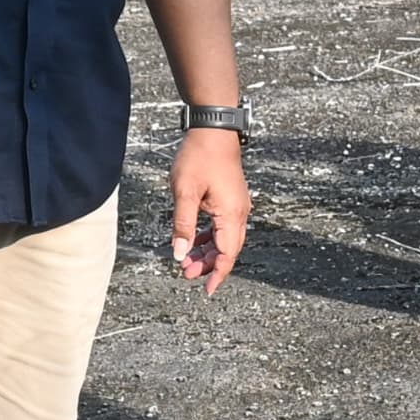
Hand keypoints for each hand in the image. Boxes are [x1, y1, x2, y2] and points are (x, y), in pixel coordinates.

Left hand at [172, 129, 250, 294]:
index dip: (218, 273)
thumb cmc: (199, 156)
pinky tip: (195, 238)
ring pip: (225, 237)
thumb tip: (180, 254)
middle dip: (209, 264)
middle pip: (228, 248)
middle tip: (187, 273)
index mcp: (231, 214)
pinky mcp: (231, 197)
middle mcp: (239, 212)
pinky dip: (210, 236)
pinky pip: (223, 225)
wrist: (213, 129)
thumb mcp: (184, 192)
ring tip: (188, 259)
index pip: (227, 253)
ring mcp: (237, 204)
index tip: (208, 289)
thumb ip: (183, 225)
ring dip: (208, 250)